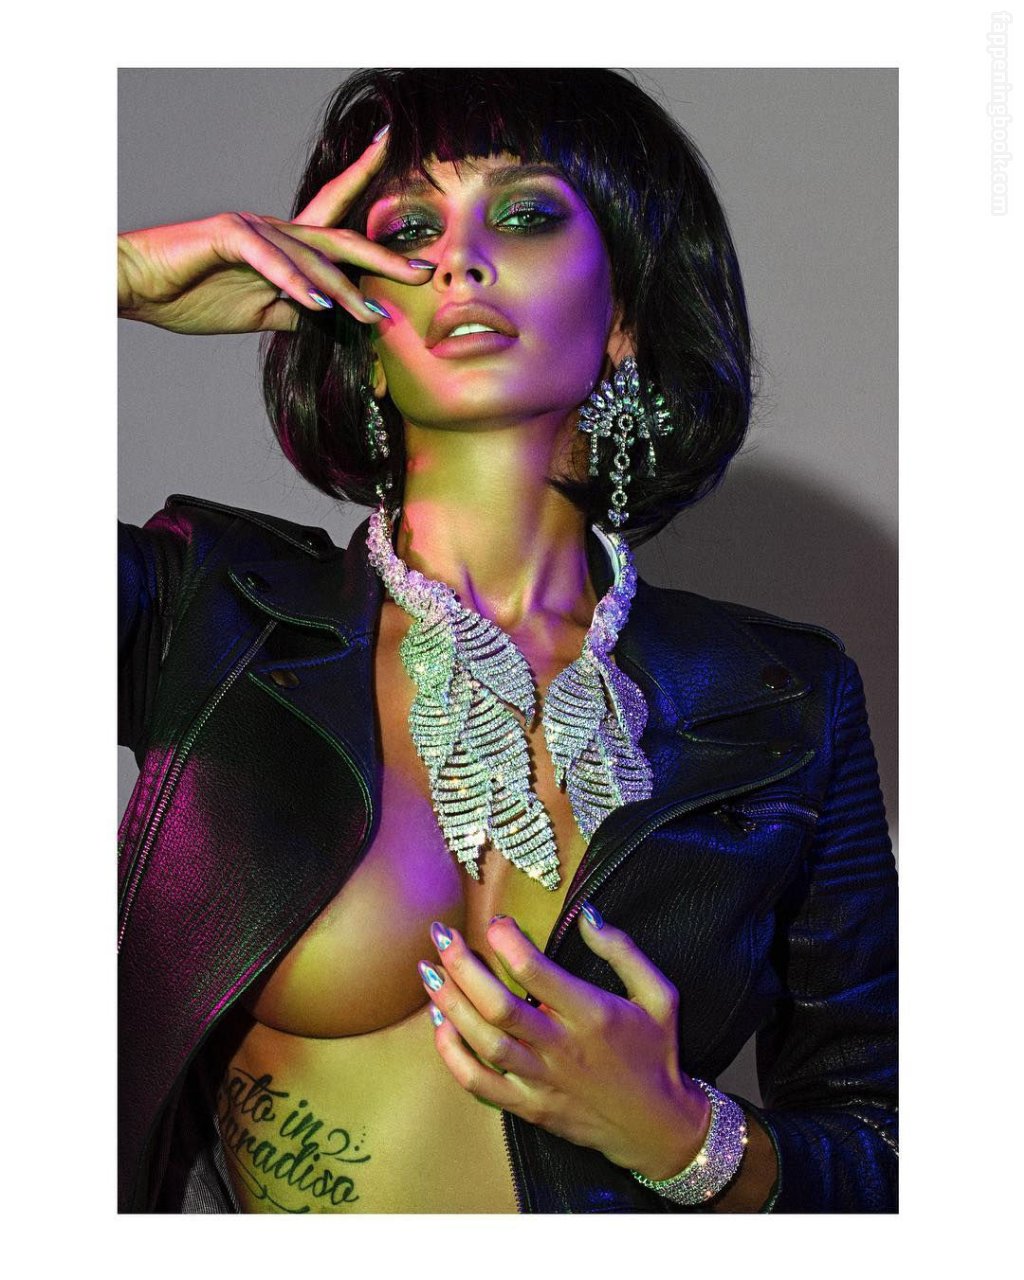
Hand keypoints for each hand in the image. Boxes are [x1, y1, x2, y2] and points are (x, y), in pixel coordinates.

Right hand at [117, 127, 434, 333]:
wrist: (137, 287)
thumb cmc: (192, 296)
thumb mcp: (259, 313)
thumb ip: (296, 314)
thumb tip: (334, 324)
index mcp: (286, 245)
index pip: (335, 222)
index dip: (366, 192)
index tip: (395, 162)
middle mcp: (275, 229)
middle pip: (338, 240)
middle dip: (382, 258)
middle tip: (421, 272)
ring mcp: (253, 229)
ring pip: (309, 258)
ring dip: (342, 290)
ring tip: (372, 315)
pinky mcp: (228, 237)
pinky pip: (270, 262)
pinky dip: (295, 284)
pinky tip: (318, 306)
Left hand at [419, 909, 711, 1180]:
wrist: (657, 1127)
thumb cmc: (656, 1053)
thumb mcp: (660, 995)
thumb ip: (622, 950)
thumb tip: (587, 913)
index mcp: (593, 1015)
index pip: (537, 972)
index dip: (508, 942)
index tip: (495, 922)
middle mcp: (562, 1049)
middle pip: (498, 1006)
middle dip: (462, 966)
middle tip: (441, 935)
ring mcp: (542, 1082)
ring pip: (483, 1042)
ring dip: (449, 1004)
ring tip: (428, 971)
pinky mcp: (529, 1108)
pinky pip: (480, 1085)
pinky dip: (453, 1056)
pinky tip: (439, 1025)